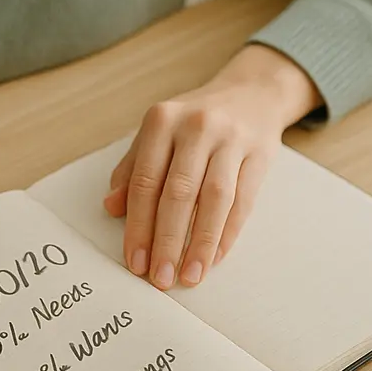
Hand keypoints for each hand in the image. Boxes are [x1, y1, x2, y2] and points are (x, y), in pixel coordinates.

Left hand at [103, 44, 321, 289]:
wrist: (252, 92)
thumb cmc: (196, 120)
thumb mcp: (158, 132)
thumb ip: (133, 168)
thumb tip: (111, 207)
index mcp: (163, 120)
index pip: (145, 181)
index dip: (138, 226)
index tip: (135, 261)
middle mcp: (196, 126)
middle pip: (178, 193)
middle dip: (167, 241)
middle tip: (160, 278)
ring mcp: (231, 139)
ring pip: (214, 199)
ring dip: (201, 243)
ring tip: (190, 276)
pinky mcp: (260, 153)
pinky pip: (243, 200)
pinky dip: (228, 233)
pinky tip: (215, 257)